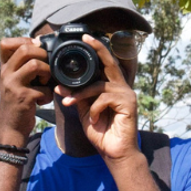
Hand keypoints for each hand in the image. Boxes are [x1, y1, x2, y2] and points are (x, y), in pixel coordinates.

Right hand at [0, 36, 53, 143]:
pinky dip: (49, 94)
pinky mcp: (23, 98)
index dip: (24, 40)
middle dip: (42, 54)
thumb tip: (41, 43)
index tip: (35, 49)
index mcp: (4, 68)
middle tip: (46, 67)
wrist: (10, 129)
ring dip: (47, 72)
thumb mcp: (15, 80)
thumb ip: (23, 65)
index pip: (5, 43)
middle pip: (25, 49)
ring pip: (35, 65)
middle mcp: (5, 74)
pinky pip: (44, 88)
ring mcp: (13, 86)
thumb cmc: (18, 102)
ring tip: (45, 82)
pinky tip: (43, 100)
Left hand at [55, 34, 139, 161]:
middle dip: (97, 48)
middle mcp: (121, 86)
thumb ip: (79, 97)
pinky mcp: (128, 103)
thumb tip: (62, 86)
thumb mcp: (85, 111)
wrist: (114, 152)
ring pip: (100, 84)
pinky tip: (92, 120)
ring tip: (69, 101)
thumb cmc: (101, 132)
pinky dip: (93, 109)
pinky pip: (104, 99)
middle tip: (85, 38)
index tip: (84, 38)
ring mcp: (127, 94)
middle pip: (110, 62)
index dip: (96, 49)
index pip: (104, 63)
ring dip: (81, 93)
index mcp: (112, 86)